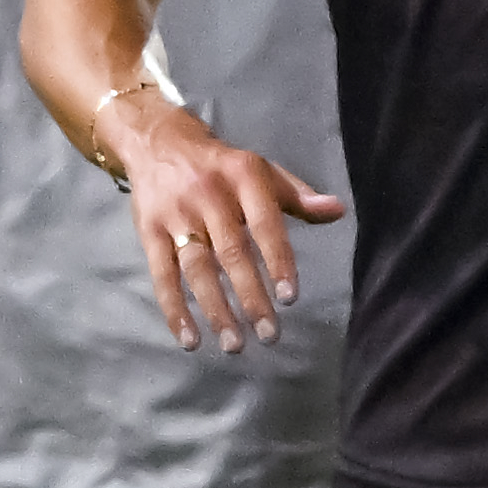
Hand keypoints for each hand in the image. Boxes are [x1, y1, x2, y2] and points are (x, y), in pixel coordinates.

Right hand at [110, 93, 347, 351]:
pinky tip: (190, 339)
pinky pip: (162, 275)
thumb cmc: (222, 166)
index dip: (278, 261)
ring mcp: (177, 215)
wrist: (159, 142)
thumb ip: (297, 196)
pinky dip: (175, 309)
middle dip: (251, 297)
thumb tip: (338, 211)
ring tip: (234, 345)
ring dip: (215, 310)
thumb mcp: (261, 170)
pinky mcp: (149, 232)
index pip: (265, 224)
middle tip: (269, 335)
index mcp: (244, 177)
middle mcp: (209, 195)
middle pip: (232, 253)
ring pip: (197, 268)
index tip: (290, 298)